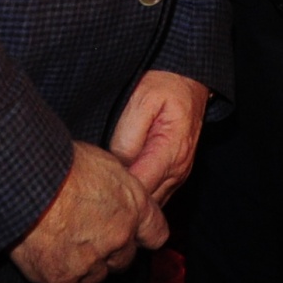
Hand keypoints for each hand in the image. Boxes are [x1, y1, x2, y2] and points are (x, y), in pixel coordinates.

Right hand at [10, 141, 166, 282]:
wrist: (29, 179)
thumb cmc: (61, 161)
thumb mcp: (104, 161)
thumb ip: (117, 183)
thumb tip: (114, 188)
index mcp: (134, 205)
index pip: (156, 234)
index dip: (143, 236)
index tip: (133, 235)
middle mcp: (118, 237)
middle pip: (123, 260)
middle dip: (108, 253)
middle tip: (86, 236)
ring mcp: (91, 261)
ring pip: (95, 279)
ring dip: (82, 269)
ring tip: (62, 247)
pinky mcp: (61, 278)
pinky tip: (50, 273)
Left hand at [107, 69, 209, 206]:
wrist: (189, 78)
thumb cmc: (165, 84)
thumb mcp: (141, 100)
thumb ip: (128, 137)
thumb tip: (116, 167)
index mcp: (171, 152)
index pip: (140, 191)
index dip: (116, 194)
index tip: (94, 189)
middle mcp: (179, 170)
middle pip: (146, 204)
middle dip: (122, 203)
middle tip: (93, 193)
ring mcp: (179, 173)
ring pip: (151, 203)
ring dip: (131, 201)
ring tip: (104, 192)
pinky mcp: (175, 172)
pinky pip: (156, 194)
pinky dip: (140, 195)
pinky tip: (121, 187)